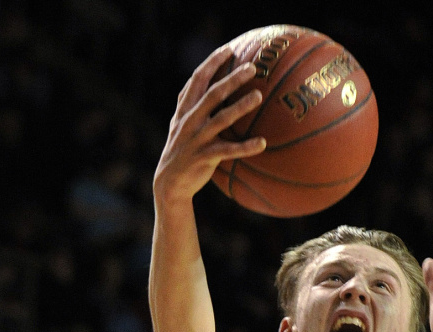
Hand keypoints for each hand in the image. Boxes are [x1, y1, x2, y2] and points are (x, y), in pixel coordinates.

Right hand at [153, 47, 265, 205]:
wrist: (169, 181)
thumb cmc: (182, 149)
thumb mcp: (181, 123)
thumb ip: (192, 104)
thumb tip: (207, 85)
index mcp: (185, 109)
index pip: (198, 78)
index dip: (213, 62)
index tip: (229, 49)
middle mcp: (190, 120)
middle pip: (212, 93)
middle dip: (232, 78)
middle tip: (252, 68)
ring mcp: (197, 138)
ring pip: (221, 119)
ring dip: (240, 106)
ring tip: (258, 96)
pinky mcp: (205, 157)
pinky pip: (229, 151)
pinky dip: (246, 147)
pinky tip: (263, 143)